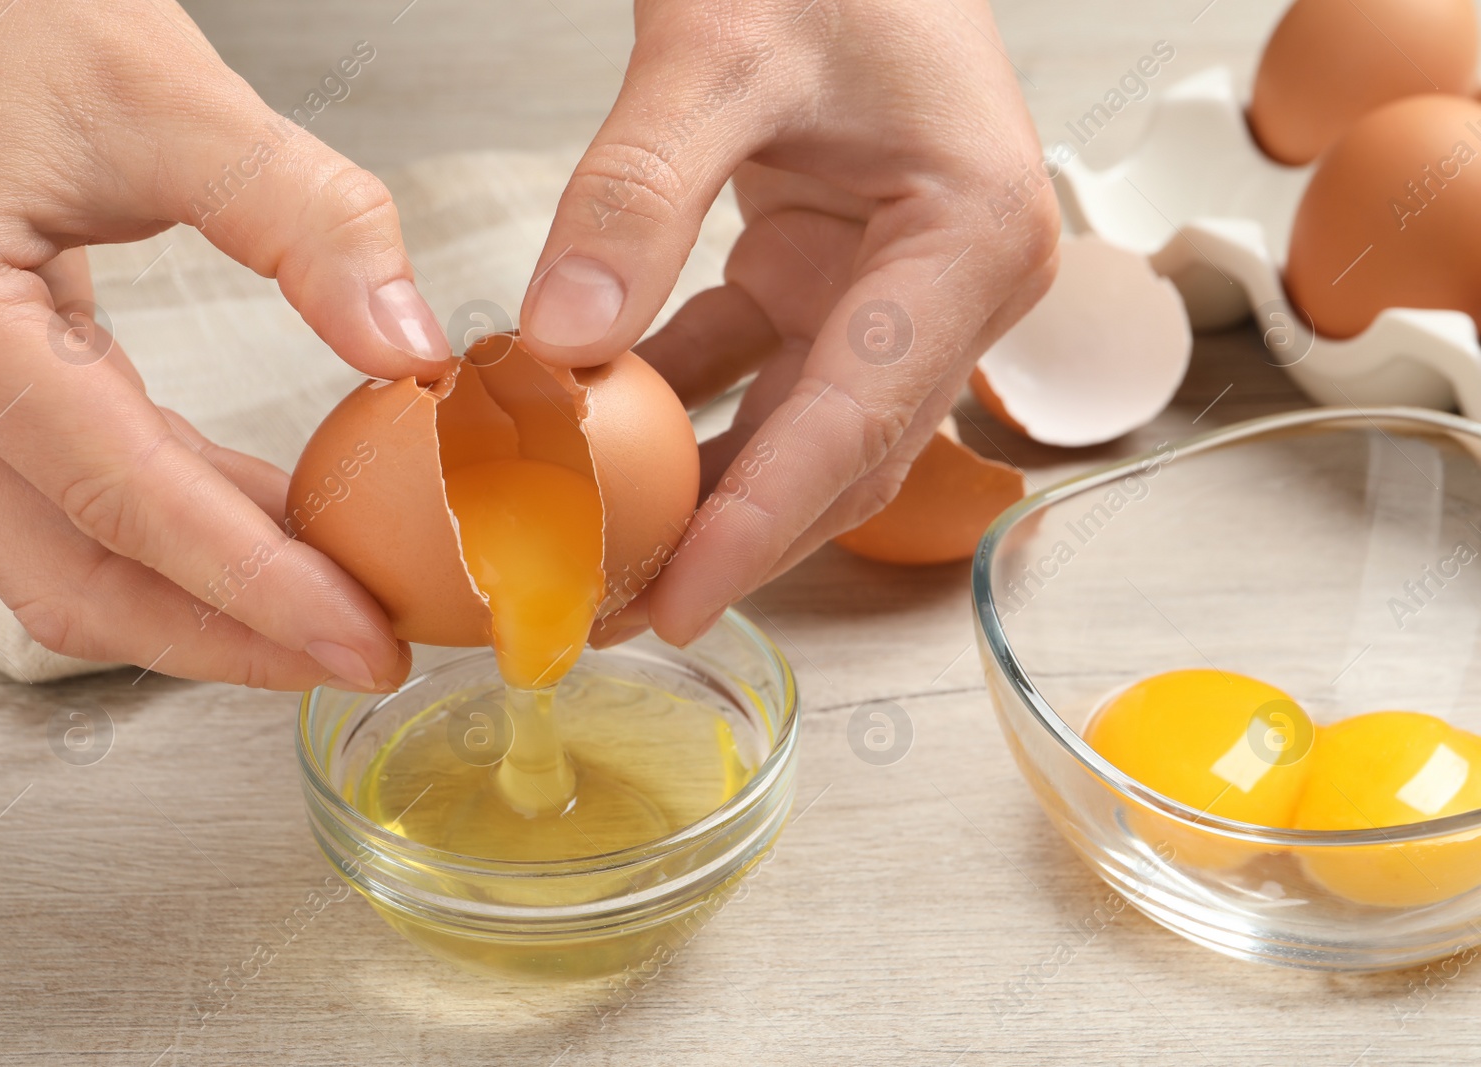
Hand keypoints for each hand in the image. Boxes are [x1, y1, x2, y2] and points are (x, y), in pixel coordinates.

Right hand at [0, 0, 452, 689]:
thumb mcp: (164, 95)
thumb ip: (302, 218)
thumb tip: (409, 347)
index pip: (125, 499)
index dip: (256, 586)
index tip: (363, 640)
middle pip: (77, 580)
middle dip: (229, 637)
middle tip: (359, 658)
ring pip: (61, 565)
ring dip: (202, 604)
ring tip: (332, 616)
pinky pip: (66, 507)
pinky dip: (172, 539)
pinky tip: (271, 533)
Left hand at [519, 0, 1059, 646]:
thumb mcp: (720, 49)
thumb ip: (637, 193)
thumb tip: (560, 340)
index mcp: (970, 241)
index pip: (858, 420)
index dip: (763, 523)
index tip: (680, 602)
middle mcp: (951, 286)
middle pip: (837, 457)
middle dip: (728, 541)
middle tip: (618, 612)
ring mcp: (894, 290)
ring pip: (794, 431)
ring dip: (698, 492)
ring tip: (599, 556)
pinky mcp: (833, 278)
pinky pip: (752, 368)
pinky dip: (676, 405)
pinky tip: (591, 439)